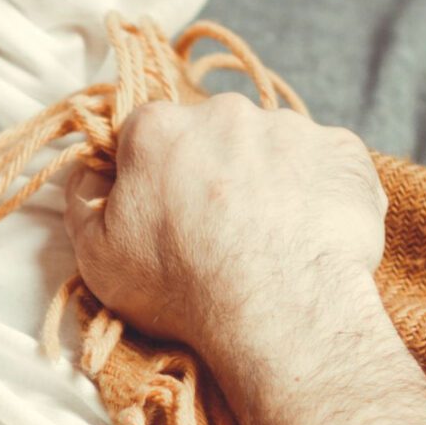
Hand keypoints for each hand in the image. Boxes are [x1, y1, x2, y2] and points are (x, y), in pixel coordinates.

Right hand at [63, 93, 386, 355]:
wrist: (277, 311)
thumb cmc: (180, 287)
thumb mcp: (97, 257)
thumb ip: (82, 202)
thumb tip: (87, 173)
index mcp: (159, 128)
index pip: (147, 136)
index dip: (152, 176)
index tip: (162, 214)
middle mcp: (225, 113)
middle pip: (213, 136)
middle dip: (213, 174)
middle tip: (218, 235)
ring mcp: (291, 128)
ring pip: (272, 150)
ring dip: (268, 183)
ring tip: (269, 244)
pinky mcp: (343, 153)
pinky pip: (327, 166)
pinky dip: (319, 195)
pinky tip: (308, 238)